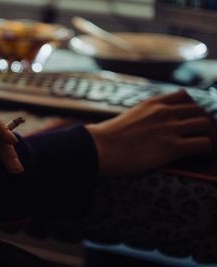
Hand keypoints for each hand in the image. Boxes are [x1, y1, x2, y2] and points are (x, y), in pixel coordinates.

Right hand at [86, 90, 214, 176]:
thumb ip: (143, 117)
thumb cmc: (106, 138)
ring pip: (206, 124)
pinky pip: (203, 144)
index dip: (190, 110)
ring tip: (199, 147)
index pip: (185, 97)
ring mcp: (169, 128)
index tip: (187, 121)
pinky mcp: (171, 147)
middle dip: (202, 124)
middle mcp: (164, 112)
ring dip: (206, 136)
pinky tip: (196, 156)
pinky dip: (204, 149)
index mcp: (152, 104)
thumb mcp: (127, 118)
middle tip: (197, 137)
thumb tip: (144, 127)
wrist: (98, 148)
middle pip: (200, 110)